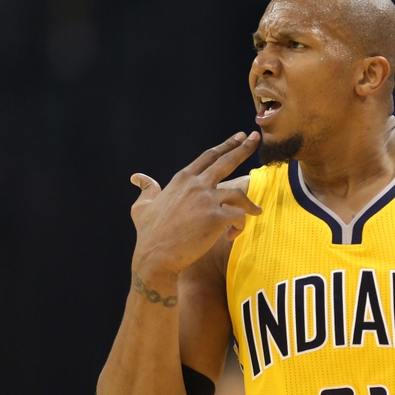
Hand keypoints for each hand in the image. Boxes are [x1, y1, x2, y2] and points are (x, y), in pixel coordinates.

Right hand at [129, 132, 261, 275]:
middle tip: (256, 138)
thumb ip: (146, 189)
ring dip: (250, 205)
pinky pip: (239, 217)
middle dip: (244, 148)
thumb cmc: (149, 234)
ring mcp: (207, 200)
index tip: (239, 136)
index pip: (208, 156)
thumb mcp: (141, 207)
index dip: (226, 145)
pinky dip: (239, 226)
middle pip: (226, 161)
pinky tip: (231, 236)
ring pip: (240, 195)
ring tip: (256, 212)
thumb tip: (137, 177)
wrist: (155, 257)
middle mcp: (196, 185)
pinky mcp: (216, 218)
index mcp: (182, 179)